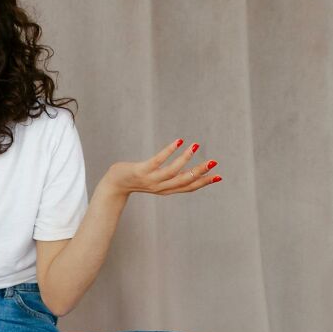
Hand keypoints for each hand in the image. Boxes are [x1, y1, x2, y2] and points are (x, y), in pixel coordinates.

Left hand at [100, 138, 220, 196]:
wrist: (113, 185)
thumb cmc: (135, 179)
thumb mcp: (155, 179)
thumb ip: (169, 176)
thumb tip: (185, 167)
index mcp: (166, 189)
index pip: (188, 187)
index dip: (204, 182)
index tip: (219, 176)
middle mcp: (160, 187)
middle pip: (184, 181)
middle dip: (200, 172)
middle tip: (213, 162)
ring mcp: (150, 180)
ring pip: (172, 172)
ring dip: (185, 159)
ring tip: (195, 146)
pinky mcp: (141, 171)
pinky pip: (157, 161)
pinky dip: (169, 151)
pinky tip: (178, 141)